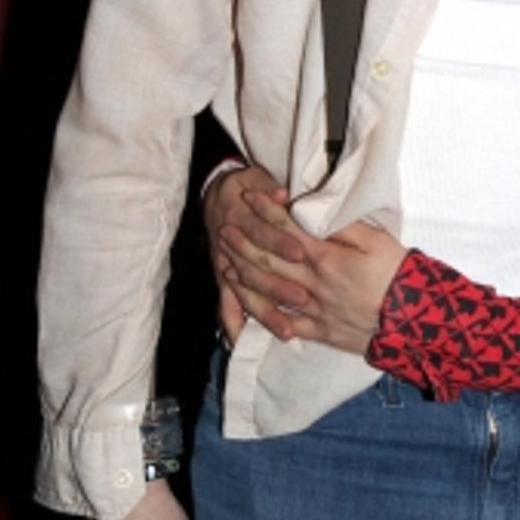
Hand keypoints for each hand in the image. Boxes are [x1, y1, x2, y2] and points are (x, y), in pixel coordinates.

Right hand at [202, 162, 286, 345]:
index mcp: (241, 215)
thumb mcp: (259, 177)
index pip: (261, 230)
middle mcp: (230, 244)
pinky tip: (241, 342)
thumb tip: (284, 195)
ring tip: (286, 331)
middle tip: (303, 299)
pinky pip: (225, 304)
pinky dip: (232, 324)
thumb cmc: (249, 186)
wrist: (216, 193)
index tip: (301, 252)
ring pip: (243, 292)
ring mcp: (225, 264)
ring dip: (264, 311)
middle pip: (253, 269)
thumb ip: (273, 188)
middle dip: (278, 286)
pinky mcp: (223, 278)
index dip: (280, 242)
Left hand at [218, 191, 406, 352]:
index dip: (265, 211)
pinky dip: (262, 315)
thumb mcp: (376, 239)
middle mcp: (312, 284)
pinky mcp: (319, 331)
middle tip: (224, 228)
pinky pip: (283, 323)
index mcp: (326, 258)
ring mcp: (313, 310)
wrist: (414, 321)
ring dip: (243, 275)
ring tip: (226, 262)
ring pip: (268, 291)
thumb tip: (314, 211)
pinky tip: (248, 307)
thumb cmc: (398, 274)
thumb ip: (342, 226)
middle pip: (268, 260)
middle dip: (243, 242)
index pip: (286, 229)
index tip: (249, 197)